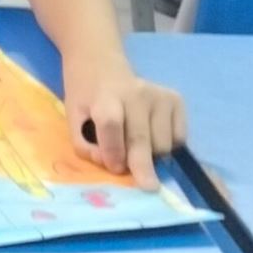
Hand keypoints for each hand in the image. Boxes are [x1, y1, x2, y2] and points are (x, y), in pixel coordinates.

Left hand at [64, 57, 184, 191]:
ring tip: (136, 145)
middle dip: (143, 165)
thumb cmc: (86, 97)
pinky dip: (168, 146)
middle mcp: (137, 93)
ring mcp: (160, 96)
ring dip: (152, 155)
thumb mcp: (73, 118)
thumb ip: (85, 145)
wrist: (101, 65)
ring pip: (163, 143)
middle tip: (148, 186)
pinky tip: (152, 135)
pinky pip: (179, 137)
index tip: (116, 168)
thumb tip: (113, 166)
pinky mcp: (176, 99)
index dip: (113, 149)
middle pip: (141, 137)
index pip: (111, 123)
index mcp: (105, 96)